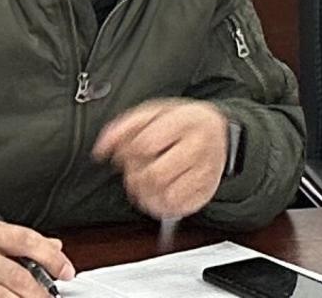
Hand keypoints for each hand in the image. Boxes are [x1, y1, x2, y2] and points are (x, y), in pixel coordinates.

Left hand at [92, 99, 228, 220]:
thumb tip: (101, 149)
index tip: (125, 153)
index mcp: (185, 122)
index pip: (145, 145)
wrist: (220, 132)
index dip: (127, 153)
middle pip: (154, 175)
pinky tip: (156, 193)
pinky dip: (159, 205)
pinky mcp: (205, 193)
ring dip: (145, 194)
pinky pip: (176, 209)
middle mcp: (199, 148)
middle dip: (134, 177)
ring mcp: (205, 173)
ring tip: (144, 182)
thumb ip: (124, 127)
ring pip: (165, 196)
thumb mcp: (154, 112)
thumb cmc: (183, 122)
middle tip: (134, 170)